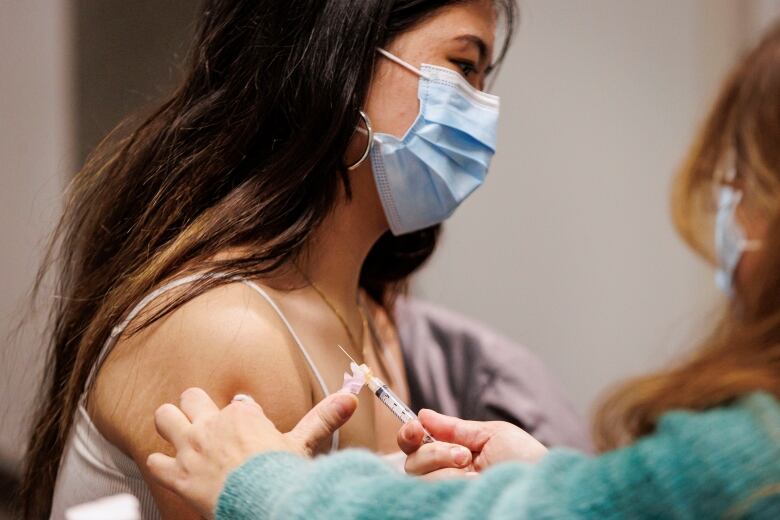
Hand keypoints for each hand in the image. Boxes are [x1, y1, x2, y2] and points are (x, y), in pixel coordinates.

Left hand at [147, 388, 357, 518]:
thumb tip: (350, 398)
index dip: (244, 418)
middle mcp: (212, 424)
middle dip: (196, 406)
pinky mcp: (176, 473)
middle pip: (192, 397)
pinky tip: (172, 469)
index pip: (238, 405)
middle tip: (206, 423)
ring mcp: (191, 447)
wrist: (261, 501)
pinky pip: (154, 460)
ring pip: (164, 417)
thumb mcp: (303, 444)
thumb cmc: (282, 473)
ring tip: (181, 435)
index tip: (252, 436)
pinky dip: (161, 464)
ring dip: (170, 424)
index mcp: (242, 414)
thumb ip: (323, 418)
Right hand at [398, 409, 547, 479]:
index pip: (416, 445)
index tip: (416, 427)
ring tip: (475, 472)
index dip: (409, 434)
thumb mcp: (492, 434)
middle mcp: (445, 474)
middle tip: (463, 455)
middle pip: (412, 460)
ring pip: (420, 476)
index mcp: (453, 454)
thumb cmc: (525, 460)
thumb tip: (423, 414)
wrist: (540, 484)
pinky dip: (450, 483)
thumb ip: (455, 427)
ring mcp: (446, 492)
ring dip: (446, 468)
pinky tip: (473, 484)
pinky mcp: (448, 505)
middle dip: (434, 451)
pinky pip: (430, 492)